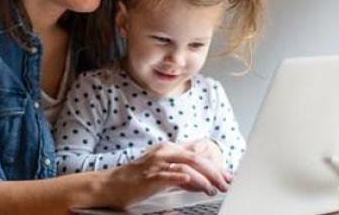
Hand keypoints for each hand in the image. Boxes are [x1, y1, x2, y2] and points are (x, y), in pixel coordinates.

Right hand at [102, 142, 228, 208]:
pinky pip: (169, 175)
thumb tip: (201, 176)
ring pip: (187, 166)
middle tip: (226, 184)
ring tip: (213, 189)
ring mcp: (156, 164)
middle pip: (196, 159)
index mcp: (168, 149)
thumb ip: (180, 170)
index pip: (198, 155)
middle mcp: (163, 152)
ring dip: (204, 179)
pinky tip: (193, 182)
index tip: (228, 176)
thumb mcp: (162, 171)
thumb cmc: (136, 179)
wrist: (111, 185)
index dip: (215, 165)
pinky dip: (182, 177)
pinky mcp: (149, 177)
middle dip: (214, 172)